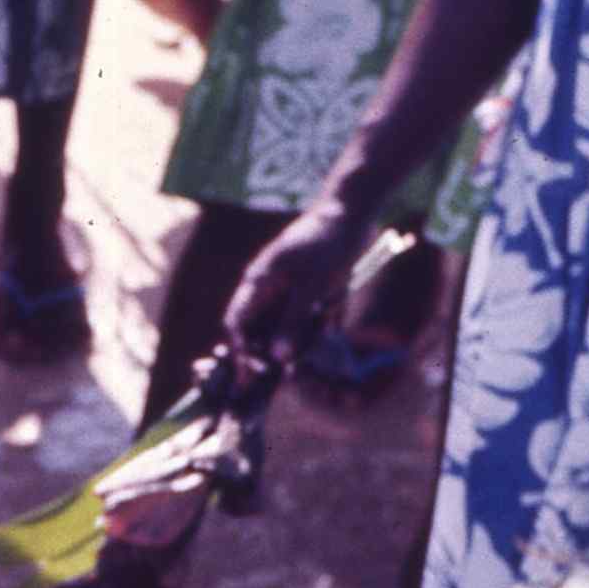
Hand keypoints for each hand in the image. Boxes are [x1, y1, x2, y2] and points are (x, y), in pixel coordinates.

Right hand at [217, 204, 360, 384]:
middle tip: (285, 374)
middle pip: (259, 328)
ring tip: (310, 353)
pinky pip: (307, 316)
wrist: (352, 210)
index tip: (247, 377)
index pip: (236, 323)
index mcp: (258, 282)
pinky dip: (316, 327)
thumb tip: (278, 358)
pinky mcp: (310, 288)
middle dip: (269, 352)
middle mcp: (269, 287)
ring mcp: (289, 287)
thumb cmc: (327, 243)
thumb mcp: (312, 285)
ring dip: (296, 341)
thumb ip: (293, 321)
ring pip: (284, 325)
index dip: (239, 351)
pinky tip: (330, 329)